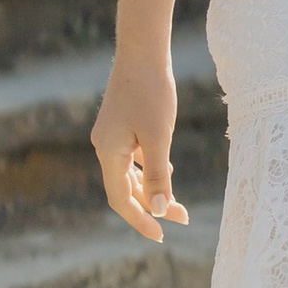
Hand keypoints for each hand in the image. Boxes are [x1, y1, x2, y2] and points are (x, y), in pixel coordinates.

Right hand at [91, 52, 187, 240]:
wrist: (143, 52)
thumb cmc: (152, 92)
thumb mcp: (158, 137)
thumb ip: (157, 176)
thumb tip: (158, 210)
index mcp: (108, 153)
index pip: (121, 199)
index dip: (140, 220)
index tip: (162, 235)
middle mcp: (104, 147)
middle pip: (126, 189)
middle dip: (152, 206)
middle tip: (183, 218)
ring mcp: (111, 136)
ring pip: (130, 174)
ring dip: (152, 189)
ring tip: (177, 202)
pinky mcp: (120, 125)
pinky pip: (132, 158)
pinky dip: (148, 170)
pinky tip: (166, 170)